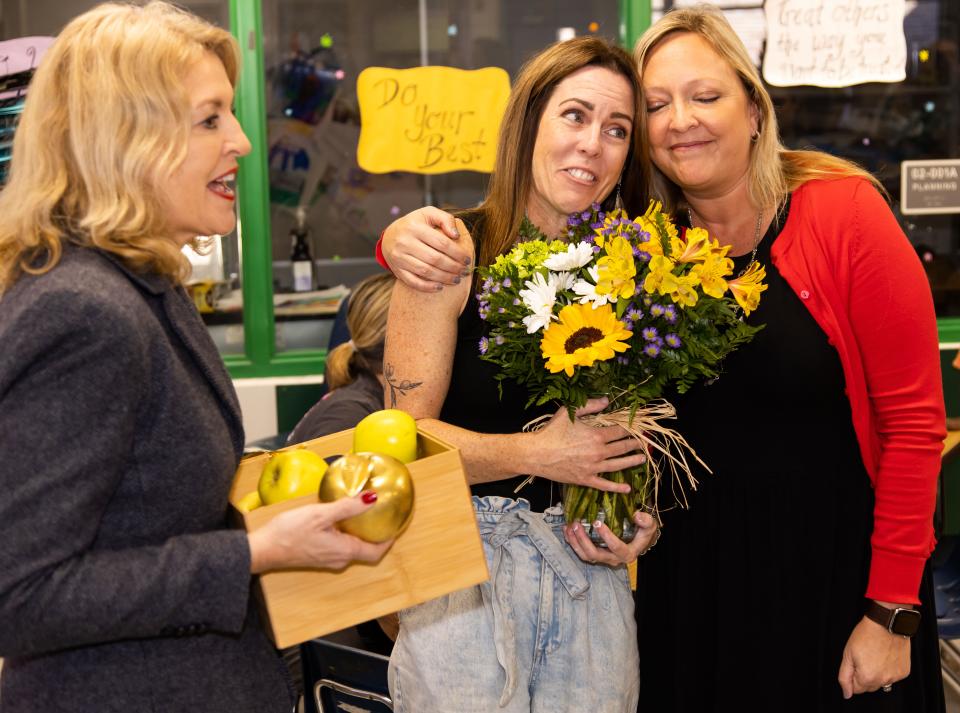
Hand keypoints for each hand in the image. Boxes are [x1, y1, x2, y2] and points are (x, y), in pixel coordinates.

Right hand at [248, 493, 392, 573]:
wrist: (262, 549)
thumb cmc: (289, 532)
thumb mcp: (321, 514)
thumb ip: (348, 507)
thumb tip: (372, 498)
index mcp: (344, 551)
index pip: (376, 552)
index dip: (388, 540)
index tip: (395, 524)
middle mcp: (339, 560)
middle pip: (365, 550)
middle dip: (375, 533)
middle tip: (380, 514)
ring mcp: (327, 560)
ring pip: (351, 548)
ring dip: (358, 533)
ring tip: (361, 512)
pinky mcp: (317, 557)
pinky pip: (339, 547)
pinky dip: (344, 534)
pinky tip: (338, 519)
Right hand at [382, 207, 470, 290]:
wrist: (389, 236)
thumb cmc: (415, 224)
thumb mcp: (428, 213)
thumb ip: (445, 219)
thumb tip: (456, 236)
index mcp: (415, 227)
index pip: (442, 243)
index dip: (457, 253)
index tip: (467, 260)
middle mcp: (405, 242)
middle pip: (435, 259)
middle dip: (453, 267)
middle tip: (464, 272)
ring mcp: (399, 257)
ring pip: (425, 271)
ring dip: (444, 278)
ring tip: (456, 279)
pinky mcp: (397, 269)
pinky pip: (413, 282)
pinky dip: (427, 287)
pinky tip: (440, 287)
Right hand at [530, 397, 646, 492]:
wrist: (536, 453)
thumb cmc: (551, 431)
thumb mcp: (569, 412)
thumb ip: (590, 405)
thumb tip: (606, 400)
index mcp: (596, 435)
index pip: (619, 431)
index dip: (630, 428)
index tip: (638, 427)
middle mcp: (598, 452)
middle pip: (622, 448)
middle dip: (635, 444)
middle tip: (644, 442)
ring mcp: (593, 467)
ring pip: (618, 465)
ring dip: (632, 461)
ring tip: (641, 459)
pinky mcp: (585, 479)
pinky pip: (604, 484)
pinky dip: (616, 487)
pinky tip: (627, 488)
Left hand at [564, 510, 659, 565]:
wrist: (638, 541)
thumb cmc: (643, 533)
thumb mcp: (649, 526)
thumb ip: (646, 521)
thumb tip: (637, 515)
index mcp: (627, 554)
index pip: (616, 547)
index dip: (606, 536)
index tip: (597, 523)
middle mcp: (614, 559)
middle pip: (595, 554)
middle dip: (583, 540)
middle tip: (576, 525)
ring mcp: (603, 559)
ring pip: (585, 555)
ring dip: (575, 542)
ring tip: (569, 527)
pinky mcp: (596, 555)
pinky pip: (581, 552)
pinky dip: (572, 542)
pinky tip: (567, 530)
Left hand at [837, 615, 910, 696]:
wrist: (887, 624)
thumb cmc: (866, 635)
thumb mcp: (848, 654)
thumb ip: (844, 677)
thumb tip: (846, 694)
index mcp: (867, 677)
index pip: (856, 689)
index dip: (853, 676)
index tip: (855, 663)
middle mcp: (883, 680)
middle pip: (869, 687)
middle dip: (864, 676)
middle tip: (864, 658)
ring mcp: (896, 677)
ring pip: (882, 683)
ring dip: (877, 674)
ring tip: (875, 656)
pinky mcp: (904, 672)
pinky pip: (893, 676)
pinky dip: (888, 670)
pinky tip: (886, 656)